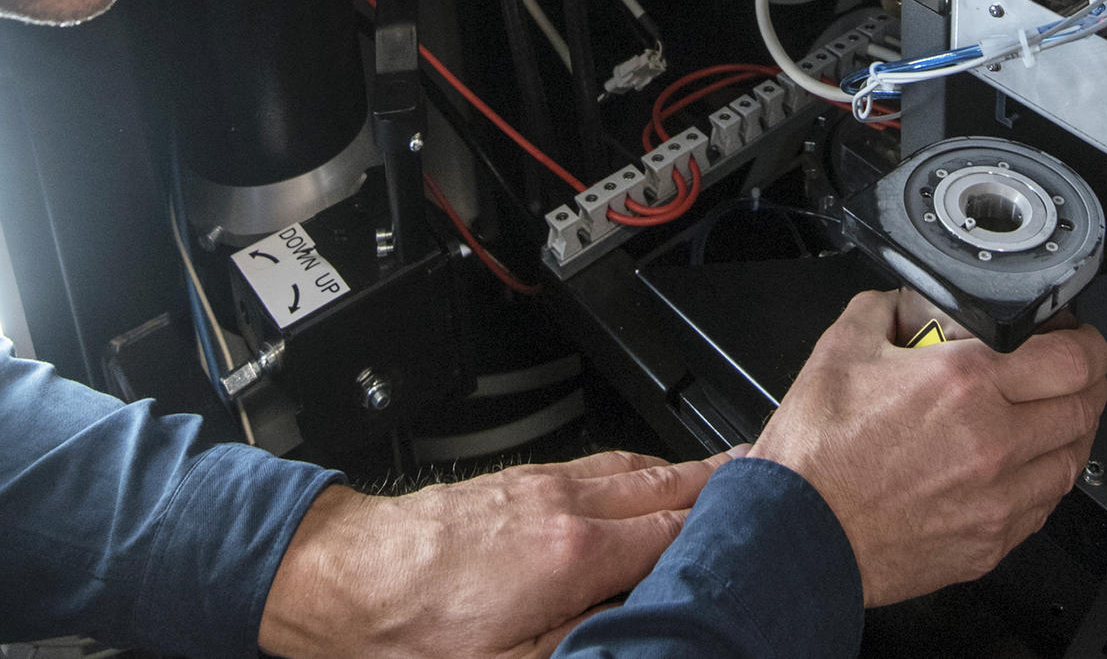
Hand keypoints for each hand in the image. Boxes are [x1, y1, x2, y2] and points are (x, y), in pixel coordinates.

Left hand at [258, 448, 729, 657]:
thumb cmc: (404, 634)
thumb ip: (584, 644)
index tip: (767, 524)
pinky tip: (644, 478)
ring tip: (727, 476)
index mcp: (572, 556)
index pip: (675, 531)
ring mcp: (538, 487)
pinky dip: (637, 469)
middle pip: (666, 485)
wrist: (334, 581)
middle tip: (772, 483)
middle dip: (722, 484)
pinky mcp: (515, 482)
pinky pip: (597, 466)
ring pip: (633, 468)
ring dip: (685, 472)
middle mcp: (562, 506)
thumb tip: (636, 632)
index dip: (726, 528)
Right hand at [749, 290, 1106, 606]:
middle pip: (1085, 407)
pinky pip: (1045, 506)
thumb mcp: (843, 346)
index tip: (1076, 336)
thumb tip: (912, 300)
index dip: (1086, 340)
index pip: (1072, 357)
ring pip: (1073, 460)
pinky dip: (1045, 479)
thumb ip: (890, 307)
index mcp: (965, 384)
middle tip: (1069, 372)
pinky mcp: (990, 543)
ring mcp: (997, 499)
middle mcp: (993, 442)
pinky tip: (1023, 466)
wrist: (797, 534)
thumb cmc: (816, 455)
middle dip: (1087, 382)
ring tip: (1050, 416)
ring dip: (1072, 431)